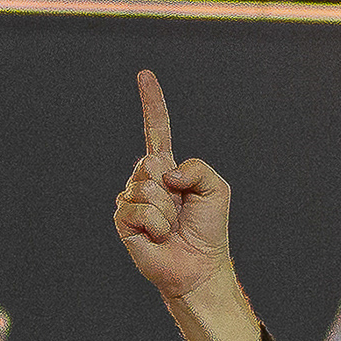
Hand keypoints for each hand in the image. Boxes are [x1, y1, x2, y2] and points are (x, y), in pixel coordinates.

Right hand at [114, 69, 235, 301]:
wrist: (199, 265)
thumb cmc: (209, 230)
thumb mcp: (217, 189)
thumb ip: (197, 167)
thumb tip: (164, 174)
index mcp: (168, 169)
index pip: (157, 130)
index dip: (152, 103)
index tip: (145, 75)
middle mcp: (146, 181)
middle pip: (150, 162)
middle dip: (171, 186)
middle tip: (180, 209)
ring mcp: (131, 200)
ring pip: (145, 188)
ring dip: (166, 210)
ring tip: (172, 226)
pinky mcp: (123, 221)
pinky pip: (139, 210)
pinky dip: (156, 224)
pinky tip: (159, 236)